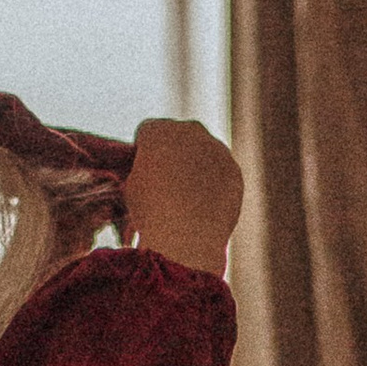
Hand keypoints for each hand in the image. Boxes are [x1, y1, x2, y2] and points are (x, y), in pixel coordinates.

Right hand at [122, 118, 243, 276]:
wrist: (186, 235)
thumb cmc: (151, 212)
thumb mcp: (132, 187)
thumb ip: (144, 169)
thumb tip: (153, 174)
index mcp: (158, 130)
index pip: (147, 131)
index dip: (143, 151)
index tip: (143, 169)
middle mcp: (190, 130)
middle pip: (179, 135)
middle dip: (173, 152)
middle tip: (167, 180)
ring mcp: (217, 149)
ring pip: (204, 153)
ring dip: (197, 166)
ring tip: (188, 197)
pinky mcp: (234, 171)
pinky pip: (221, 173)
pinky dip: (215, 184)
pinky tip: (205, 205)